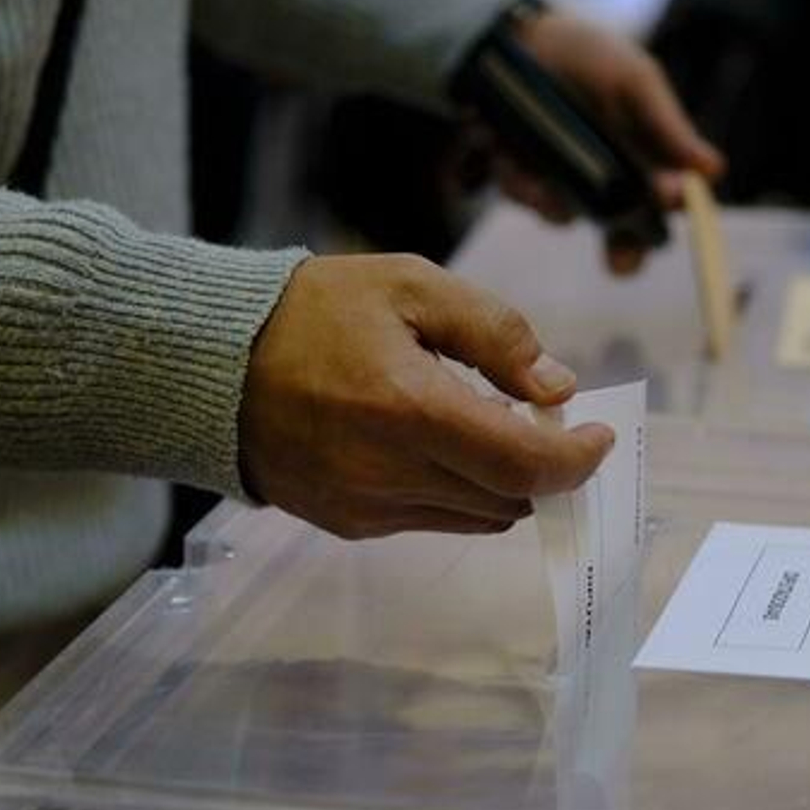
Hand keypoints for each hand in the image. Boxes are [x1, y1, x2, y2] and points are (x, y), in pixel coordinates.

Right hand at [239, 254, 614, 538]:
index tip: (599, 436)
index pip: (524, 465)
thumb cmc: (313, 312)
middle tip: (545, 420)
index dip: (576, 460)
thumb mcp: (410, 285)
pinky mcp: (347, 524)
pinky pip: (431, 520)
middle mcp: (389, 473)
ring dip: (502, 481)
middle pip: (508, 498)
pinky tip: (437, 445)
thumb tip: (558, 387)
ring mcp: (365, 507)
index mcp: (409, 409)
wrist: (210, 362)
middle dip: (544, 466)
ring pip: (475, 516)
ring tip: (488, 427)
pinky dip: (456, 490)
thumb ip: (494, 332)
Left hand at [499, 9, 724, 274]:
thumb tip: (714, 171)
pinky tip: (503, 148)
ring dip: (552, 199)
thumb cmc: (590, 56)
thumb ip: (667, 127)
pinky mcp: (521, 179)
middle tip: (621, 262)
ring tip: (534, 167)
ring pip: (564, 216)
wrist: (521, 38)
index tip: (667, 197)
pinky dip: (515, 177)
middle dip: (624, 255)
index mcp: (646, 161)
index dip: (670, 211)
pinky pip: (522, 196)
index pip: (667, 205)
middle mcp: (608, 183)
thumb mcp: (634, 82)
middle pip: (623, 239)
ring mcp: (563, 184)